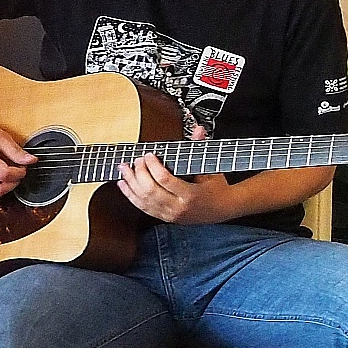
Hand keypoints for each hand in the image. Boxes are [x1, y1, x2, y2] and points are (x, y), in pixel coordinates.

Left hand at [118, 126, 233, 223]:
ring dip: (130, 183)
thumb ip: (201, 148)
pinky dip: (130, 195)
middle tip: (136, 160)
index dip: (152, 166)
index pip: (164, 179)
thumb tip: (198, 130)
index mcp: (190, 195)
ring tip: (124, 169)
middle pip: (150, 190)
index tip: (149, 155)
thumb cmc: (218, 187)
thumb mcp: (211, 168)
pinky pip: (142, 207)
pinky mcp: (164, 217)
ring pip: (143, 200)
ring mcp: (170, 214)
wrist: (223, 209)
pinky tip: (123, 184)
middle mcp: (178, 207)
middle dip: (139, 173)